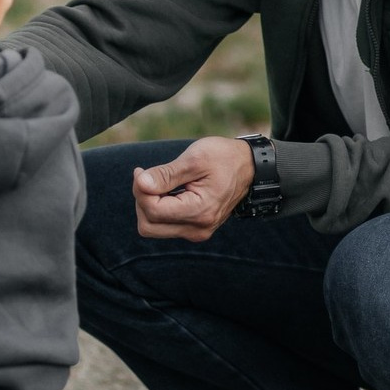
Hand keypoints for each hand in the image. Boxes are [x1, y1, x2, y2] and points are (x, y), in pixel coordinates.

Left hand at [132, 137, 254, 240]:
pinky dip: (158, 208)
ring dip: (148, 205)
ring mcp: (197, 232)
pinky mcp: (194, 229)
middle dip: (141, 200)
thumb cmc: (223, 158)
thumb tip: (140, 184)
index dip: (140, 190)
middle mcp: (198, 229)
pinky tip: (165, 190)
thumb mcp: (195, 159)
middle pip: (148, 225)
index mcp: (200, 211)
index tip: (141, 170)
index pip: (153, 210)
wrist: (249, 167)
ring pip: (153, 227)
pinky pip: (163, 226)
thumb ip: (166, 174)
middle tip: (146, 176)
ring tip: (157, 181)